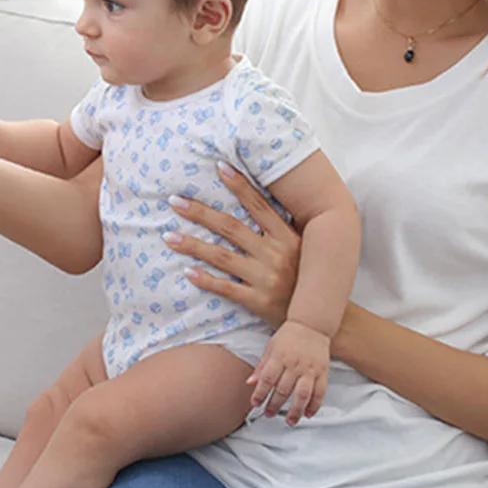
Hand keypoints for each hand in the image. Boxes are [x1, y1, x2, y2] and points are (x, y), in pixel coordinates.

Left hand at [164, 162, 300, 330]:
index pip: (259, 205)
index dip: (239, 185)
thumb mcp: (300, 248)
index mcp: (288, 237)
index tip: (219, 166)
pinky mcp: (259, 302)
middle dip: (200, 213)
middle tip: (174, 201)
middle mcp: (277, 254)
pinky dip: (206, 279)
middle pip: (231, 228)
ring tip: (168, 236)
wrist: (318, 320)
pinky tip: (187, 271)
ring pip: (222, 257)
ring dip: (193, 245)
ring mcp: (267, 279)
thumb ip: (281, 226)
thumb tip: (257, 198)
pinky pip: (227, 288)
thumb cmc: (307, 279)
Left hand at [248, 319, 329, 424]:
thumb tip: (250, 383)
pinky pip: (320, 393)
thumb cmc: (288, 336)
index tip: (255, 404)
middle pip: (283, 390)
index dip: (260, 393)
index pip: (267, 379)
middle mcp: (294, 364)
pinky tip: (308, 414)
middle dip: (274, 405)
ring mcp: (310, 369)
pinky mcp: (323, 372)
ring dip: (295, 411)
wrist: (311, 325)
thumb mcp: (271, 347)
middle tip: (268, 414)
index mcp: (279, 357)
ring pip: (302, 395)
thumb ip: (261, 366)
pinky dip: (314, 405)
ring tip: (289, 421)